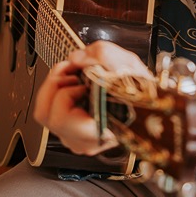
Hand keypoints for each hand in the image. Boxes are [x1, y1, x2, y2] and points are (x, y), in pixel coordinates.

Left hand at [34, 41, 152, 156]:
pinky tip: (73, 82)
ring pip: (45, 113)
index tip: (81, 78)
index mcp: (95, 133)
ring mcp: (75, 138)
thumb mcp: (128, 65)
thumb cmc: (142, 92)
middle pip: (46, 114)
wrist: (150, 105)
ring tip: (72, 76)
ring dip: (54, 88)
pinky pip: (51, 112)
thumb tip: (76, 58)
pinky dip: (58, 93)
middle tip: (71, 72)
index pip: (60, 118)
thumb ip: (102, 55)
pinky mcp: (71, 131)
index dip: (66, 91)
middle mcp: (82, 141)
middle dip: (55, 86)